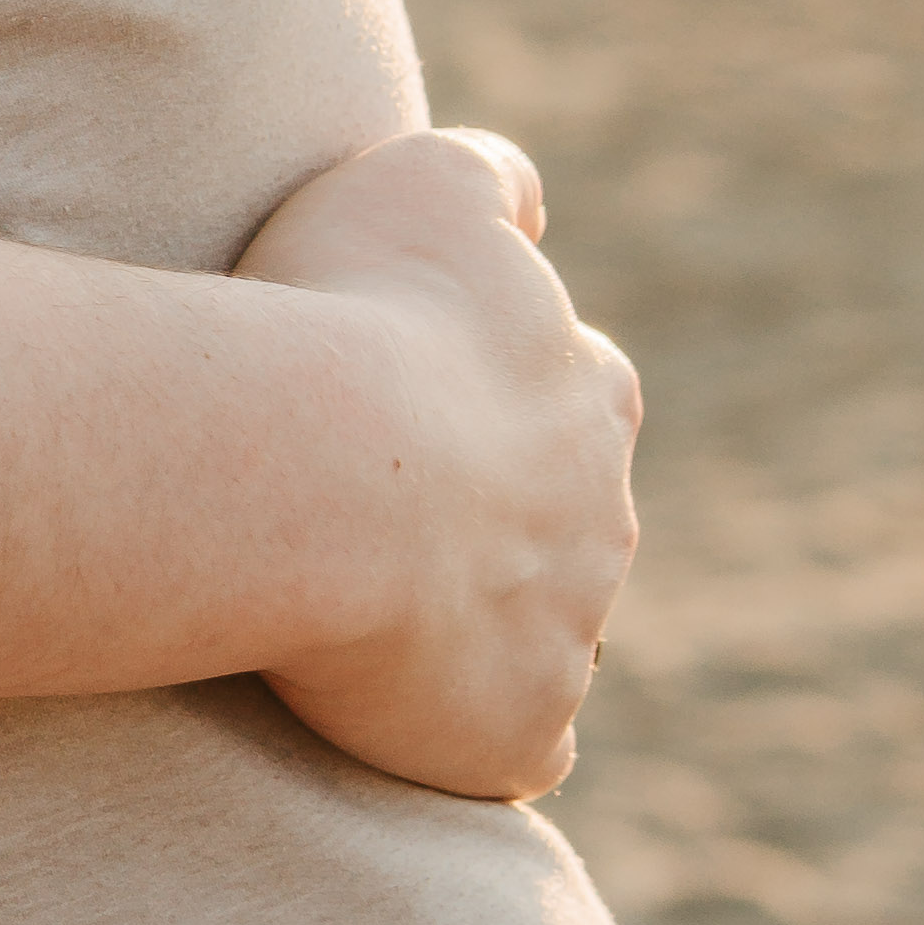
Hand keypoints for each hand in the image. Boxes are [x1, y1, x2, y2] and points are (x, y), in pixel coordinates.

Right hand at [228, 126, 636, 806]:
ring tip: (365, 616)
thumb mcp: (419, 182)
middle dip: (498, 526)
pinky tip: (400, 716)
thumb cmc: (350, 312)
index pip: (578, 397)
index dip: (494, 406)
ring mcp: (573, 632)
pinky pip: (512, 746)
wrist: (318, 475)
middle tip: (375, 519)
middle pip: (569, 526)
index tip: (412, 412)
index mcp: (591, 392)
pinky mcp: (522, 730)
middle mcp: (605, 515)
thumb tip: (527, 205)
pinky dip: (471, 736)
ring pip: (546, 637)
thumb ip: (488, 178)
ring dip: (477, 629)